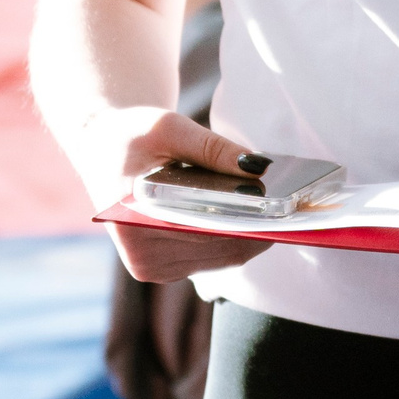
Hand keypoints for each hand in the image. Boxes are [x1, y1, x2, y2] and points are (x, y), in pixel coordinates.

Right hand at [78, 106, 273, 282]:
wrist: (103, 147)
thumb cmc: (132, 134)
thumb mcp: (170, 129)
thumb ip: (213, 149)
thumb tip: (259, 168)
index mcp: (136, 228)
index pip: (206, 232)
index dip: (249, 223)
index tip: (284, 212)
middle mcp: (144, 260)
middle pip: (220, 249)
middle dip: (258, 227)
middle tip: (296, 206)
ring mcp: (156, 269)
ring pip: (224, 257)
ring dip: (253, 235)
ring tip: (283, 209)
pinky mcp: (168, 268)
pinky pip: (216, 256)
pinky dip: (239, 237)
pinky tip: (259, 215)